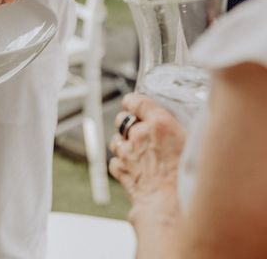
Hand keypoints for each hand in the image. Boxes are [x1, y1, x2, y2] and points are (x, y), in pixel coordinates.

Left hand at [109, 93, 185, 221]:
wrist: (172, 208)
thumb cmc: (190, 180)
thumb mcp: (194, 148)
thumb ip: (180, 133)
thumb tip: (182, 126)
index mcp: (159, 124)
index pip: (138, 101)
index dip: (133, 101)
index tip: (132, 102)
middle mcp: (139, 135)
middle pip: (123, 119)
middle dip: (128, 122)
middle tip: (138, 129)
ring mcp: (126, 152)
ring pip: (116, 140)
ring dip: (124, 143)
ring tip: (137, 152)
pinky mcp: (120, 170)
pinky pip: (115, 161)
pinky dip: (121, 163)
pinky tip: (134, 169)